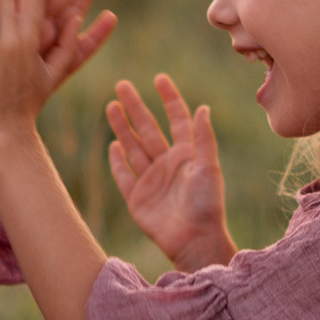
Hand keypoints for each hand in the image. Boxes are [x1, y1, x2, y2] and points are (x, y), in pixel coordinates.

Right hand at [106, 75, 234, 270]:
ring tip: (111, 105)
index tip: (159, 79)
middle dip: (136, 106)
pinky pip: (125, 175)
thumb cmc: (206, 205)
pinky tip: (112, 145)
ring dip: (122, 127)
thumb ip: (202, 139)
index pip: (177, 119)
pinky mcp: (137, 198)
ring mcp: (151, 180)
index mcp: (187, 154)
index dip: (169, 98)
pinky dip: (118, 161)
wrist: (194, 240)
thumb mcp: (208, 168)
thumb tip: (203, 108)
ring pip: (133, 146)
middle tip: (121, 84)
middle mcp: (168, 163)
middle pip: (148, 128)